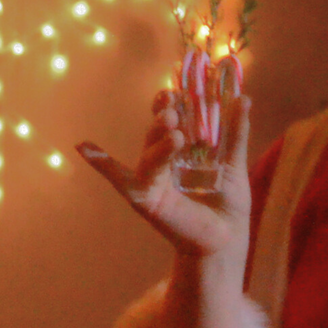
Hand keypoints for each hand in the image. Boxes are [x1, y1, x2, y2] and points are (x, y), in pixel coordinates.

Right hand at [76, 83, 253, 260]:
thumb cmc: (227, 201)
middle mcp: (163, 160)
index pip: (171, 119)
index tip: (176, 90)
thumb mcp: (234, 162)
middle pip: (157, 133)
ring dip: (158, 141)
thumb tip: (243, 97)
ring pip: (149, 154)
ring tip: (176, 135)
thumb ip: (235, 133)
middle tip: (174, 110)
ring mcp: (152, 178)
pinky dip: (102, 164)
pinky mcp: (145, 199)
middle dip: (164, 119)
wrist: (228, 237)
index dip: (171, 103)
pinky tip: (84, 147)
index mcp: (182, 149)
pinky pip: (121, 179)